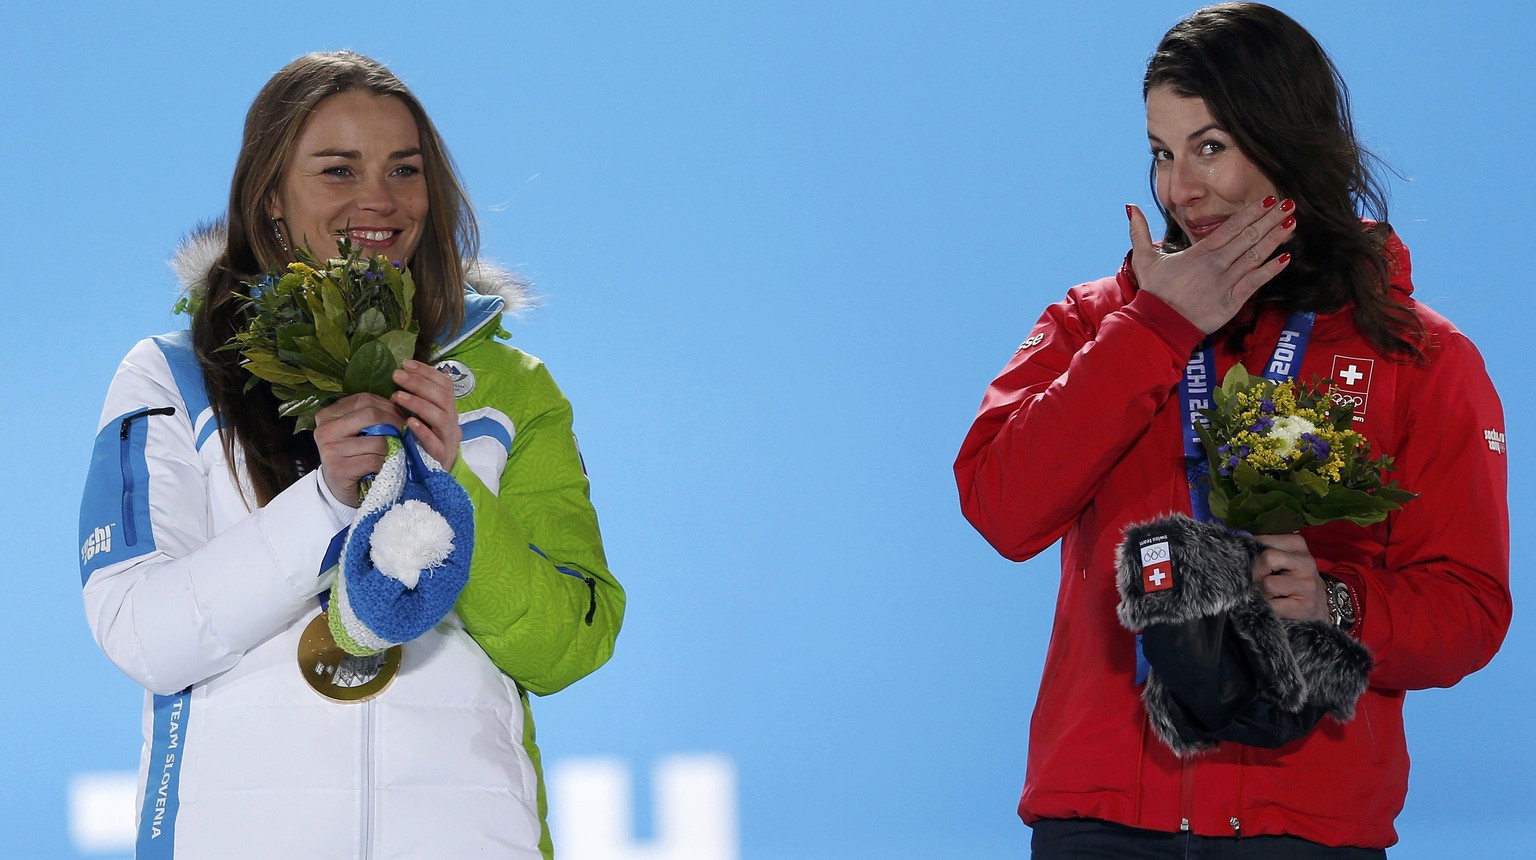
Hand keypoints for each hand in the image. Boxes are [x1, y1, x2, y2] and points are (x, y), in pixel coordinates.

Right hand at [314, 393, 403, 506]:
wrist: (339, 488)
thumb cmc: (352, 455)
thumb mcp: (355, 430)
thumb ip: (370, 415)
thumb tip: (399, 404)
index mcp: (328, 414)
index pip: (363, 399)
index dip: (388, 406)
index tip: (399, 416)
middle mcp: (325, 430)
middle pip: (371, 415)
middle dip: (394, 423)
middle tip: (403, 433)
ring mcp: (330, 450)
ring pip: (377, 441)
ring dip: (388, 449)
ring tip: (385, 455)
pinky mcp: (339, 469)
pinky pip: (374, 461)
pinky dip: (382, 465)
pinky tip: (377, 468)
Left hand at [390, 360, 461, 470]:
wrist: (433, 479)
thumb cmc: (423, 445)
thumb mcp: (423, 420)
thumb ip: (418, 401)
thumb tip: (401, 375)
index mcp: (448, 411)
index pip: (445, 385)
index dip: (427, 372)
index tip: (406, 363)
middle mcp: (452, 423)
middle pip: (443, 397)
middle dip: (419, 383)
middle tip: (397, 375)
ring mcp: (448, 440)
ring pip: (440, 416)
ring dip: (418, 403)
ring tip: (397, 396)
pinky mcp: (441, 457)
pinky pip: (435, 442)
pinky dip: (423, 431)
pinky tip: (409, 423)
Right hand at [1128, 196, 1296, 333]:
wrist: (1159, 325)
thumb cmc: (1154, 291)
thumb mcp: (1144, 258)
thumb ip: (1139, 231)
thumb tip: (1130, 207)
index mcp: (1199, 253)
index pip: (1230, 228)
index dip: (1251, 214)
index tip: (1267, 201)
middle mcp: (1216, 264)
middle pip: (1248, 238)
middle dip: (1270, 220)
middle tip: (1289, 205)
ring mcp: (1225, 283)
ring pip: (1254, 257)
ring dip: (1275, 240)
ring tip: (1292, 225)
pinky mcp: (1231, 302)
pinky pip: (1255, 283)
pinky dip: (1270, 270)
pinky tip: (1285, 258)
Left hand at [1251, 533, 1328, 621]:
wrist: (1314, 609)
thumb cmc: (1289, 580)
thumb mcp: (1279, 559)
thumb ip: (1261, 551)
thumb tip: (1237, 547)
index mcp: (1297, 544)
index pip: (1262, 541)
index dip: (1250, 555)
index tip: (1252, 564)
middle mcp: (1306, 562)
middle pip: (1266, 558)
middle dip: (1256, 573)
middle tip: (1260, 582)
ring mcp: (1308, 585)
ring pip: (1267, 584)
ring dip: (1262, 593)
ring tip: (1272, 595)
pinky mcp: (1306, 606)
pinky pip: (1272, 605)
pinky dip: (1268, 608)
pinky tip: (1277, 606)